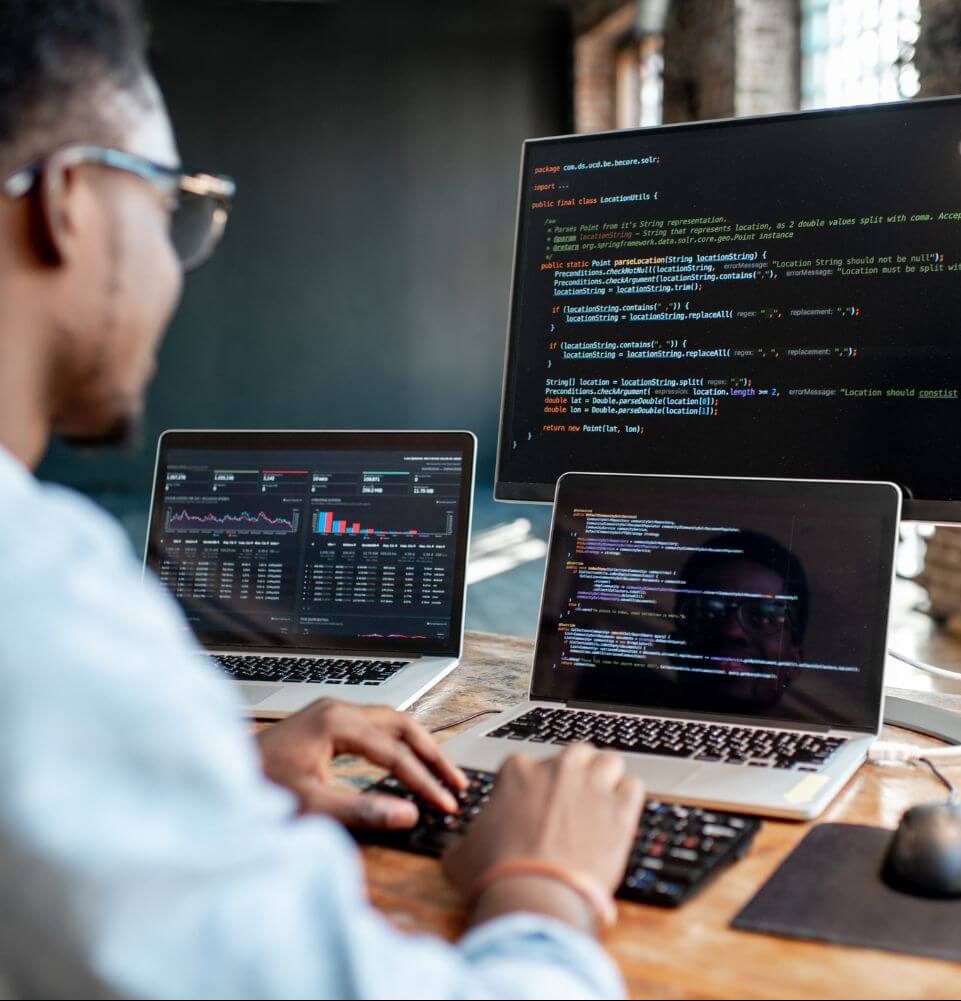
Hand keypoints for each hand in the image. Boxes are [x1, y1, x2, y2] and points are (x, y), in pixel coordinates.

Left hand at [256, 698, 466, 828]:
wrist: (218, 774)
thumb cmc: (257, 787)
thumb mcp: (310, 805)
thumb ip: (361, 810)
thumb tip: (408, 814)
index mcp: (336, 722)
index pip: (395, 752)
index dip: (424, 780)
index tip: (446, 804)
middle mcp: (337, 709)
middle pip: (401, 725)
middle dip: (432, 755)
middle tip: (457, 783)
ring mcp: (331, 713)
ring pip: (390, 722)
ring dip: (418, 746)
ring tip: (441, 773)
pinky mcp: (325, 723)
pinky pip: (374, 727)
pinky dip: (397, 744)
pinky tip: (406, 762)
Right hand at [443, 744, 643, 929]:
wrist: (533, 896)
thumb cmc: (495, 875)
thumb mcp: (461, 854)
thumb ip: (465, 840)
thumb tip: (462, 847)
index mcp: (517, 771)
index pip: (530, 765)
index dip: (534, 787)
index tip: (535, 807)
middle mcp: (557, 769)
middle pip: (575, 754)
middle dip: (575, 773)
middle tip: (573, 801)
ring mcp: (591, 784)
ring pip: (609, 761)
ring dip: (606, 778)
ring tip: (602, 804)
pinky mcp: (620, 808)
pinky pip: (634, 786)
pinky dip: (628, 799)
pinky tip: (621, 817)